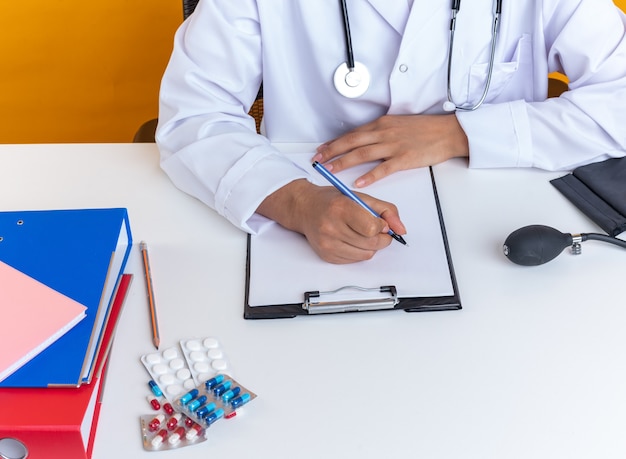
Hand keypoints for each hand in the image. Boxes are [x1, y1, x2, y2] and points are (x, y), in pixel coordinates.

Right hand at [256, 179, 405, 263]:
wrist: (305, 208)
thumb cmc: (333, 201)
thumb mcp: (361, 197)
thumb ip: (386, 211)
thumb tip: (401, 230)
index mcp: (341, 208)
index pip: (371, 228)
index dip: (381, 226)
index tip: (379, 222)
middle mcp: (331, 227)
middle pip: (371, 244)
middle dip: (381, 238)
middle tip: (378, 230)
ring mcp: (327, 244)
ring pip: (366, 254)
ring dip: (371, 246)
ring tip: (362, 234)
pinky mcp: (327, 255)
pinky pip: (355, 260)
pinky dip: (359, 251)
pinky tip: (351, 239)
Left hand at [312, 114, 468, 186]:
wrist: (448, 132)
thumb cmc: (425, 129)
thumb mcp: (398, 124)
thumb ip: (381, 131)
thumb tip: (365, 140)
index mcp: (382, 124)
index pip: (352, 134)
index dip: (334, 142)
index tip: (321, 150)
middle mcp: (384, 132)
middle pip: (351, 142)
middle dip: (331, 151)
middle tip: (316, 160)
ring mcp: (394, 145)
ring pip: (362, 154)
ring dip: (343, 162)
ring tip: (329, 170)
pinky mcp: (405, 158)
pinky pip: (383, 168)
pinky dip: (369, 176)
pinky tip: (358, 182)